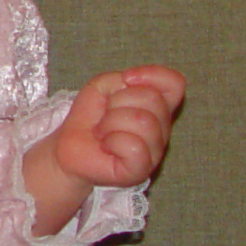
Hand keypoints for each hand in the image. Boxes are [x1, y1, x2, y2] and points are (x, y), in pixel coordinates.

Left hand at [51, 66, 186, 187]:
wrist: (70, 146)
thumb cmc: (92, 117)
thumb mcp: (102, 86)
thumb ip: (121, 79)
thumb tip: (132, 84)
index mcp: (159, 106)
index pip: (175, 83)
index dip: (153, 75)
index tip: (127, 79)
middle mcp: (163, 128)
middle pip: (153, 99)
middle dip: (118, 101)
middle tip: (106, 116)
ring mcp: (155, 151)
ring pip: (143, 121)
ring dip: (111, 122)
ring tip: (103, 132)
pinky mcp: (141, 170)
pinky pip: (134, 146)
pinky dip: (112, 141)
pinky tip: (107, 145)